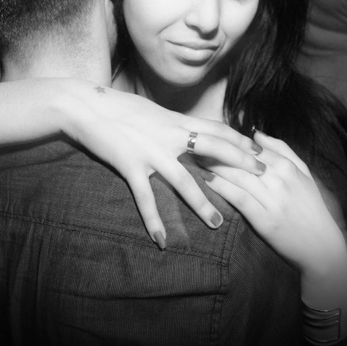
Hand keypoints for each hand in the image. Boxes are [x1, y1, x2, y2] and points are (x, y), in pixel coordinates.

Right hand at [61, 81, 263, 247]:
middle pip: (214, 149)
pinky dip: (154, 221)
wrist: (85, 106)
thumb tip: (186, 130)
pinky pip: (145, 198)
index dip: (240, 140)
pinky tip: (162, 240)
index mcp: (175, 120)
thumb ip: (171, 123)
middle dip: (240, 164)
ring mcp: (150, 152)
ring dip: (202, 203)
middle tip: (262, 178)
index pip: (217, 129)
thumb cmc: (116, 106)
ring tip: (218, 223)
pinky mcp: (130, 166)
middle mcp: (169, 135)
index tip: (260, 151)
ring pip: (184, 181)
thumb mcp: (151, 111)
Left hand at [205, 131, 346, 275]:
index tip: (208, 134)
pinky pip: (238, 197)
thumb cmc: (311, 208)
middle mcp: (280, 180)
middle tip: (193, 142)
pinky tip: (205, 180)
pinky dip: (220, 187)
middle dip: (216, 149)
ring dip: (212, 165)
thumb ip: (282, 150)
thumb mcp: (304, 174)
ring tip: (193, 157)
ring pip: (237, 175)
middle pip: (241, 159)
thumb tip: (256, 133)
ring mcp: (272, 199)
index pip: (253, 147)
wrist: (322, 247)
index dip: (228, 139)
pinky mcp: (264, 219)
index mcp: (288, 167)